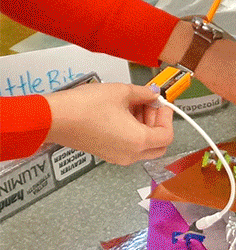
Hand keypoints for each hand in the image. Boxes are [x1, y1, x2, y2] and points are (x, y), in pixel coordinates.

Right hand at [44, 83, 172, 164]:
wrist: (54, 118)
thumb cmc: (85, 106)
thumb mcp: (120, 92)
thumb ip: (143, 93)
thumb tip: (153, 94)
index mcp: (139, 141)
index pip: (167, 135)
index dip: (167, 117)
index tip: (161, 103)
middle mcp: (131, 154)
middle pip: (159, 145)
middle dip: (158, 124)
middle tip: (149, 105)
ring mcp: (117, 157)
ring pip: (144, 147)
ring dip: (145, 127)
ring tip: (134, 105)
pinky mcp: (106, 154)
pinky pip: (129, 147)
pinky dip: (132, 133)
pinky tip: (122, 114)